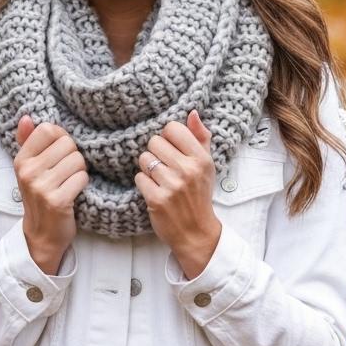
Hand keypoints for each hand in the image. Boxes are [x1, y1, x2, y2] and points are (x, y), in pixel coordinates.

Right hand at [15, 117, 88, 271]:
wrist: (41, 234)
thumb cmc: (39, 197)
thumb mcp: (29, 169)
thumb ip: (28, 141)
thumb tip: (27, 117)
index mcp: (21, 160)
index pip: (48, 129)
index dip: (61, 138)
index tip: (60, 153)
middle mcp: (28, 172)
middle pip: (67, 144)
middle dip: (73, 156)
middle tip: (66, 172)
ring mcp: (42, 187)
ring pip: (77, 160)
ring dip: (80, 171)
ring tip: (69, 183)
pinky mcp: (58, 201)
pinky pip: (82, 178)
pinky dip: (82, 185)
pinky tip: (74, 193)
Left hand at [134, 110, 222, 278]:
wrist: (196, 232)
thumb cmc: (199, 196)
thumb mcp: (207, 166)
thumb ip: (200, 138)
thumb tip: (193, 113)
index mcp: (200, 158)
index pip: (172, 128)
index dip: (167, 138)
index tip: (172, 151)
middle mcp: (187, 170)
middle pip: (154, 141)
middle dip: (156, 153)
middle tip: (165, 168)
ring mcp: (171, 185)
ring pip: (144, 158)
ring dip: (148, 169)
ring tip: (160, 180)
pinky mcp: (156, 199)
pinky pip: (139, 177)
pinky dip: (144, 184)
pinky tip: (155, 191)